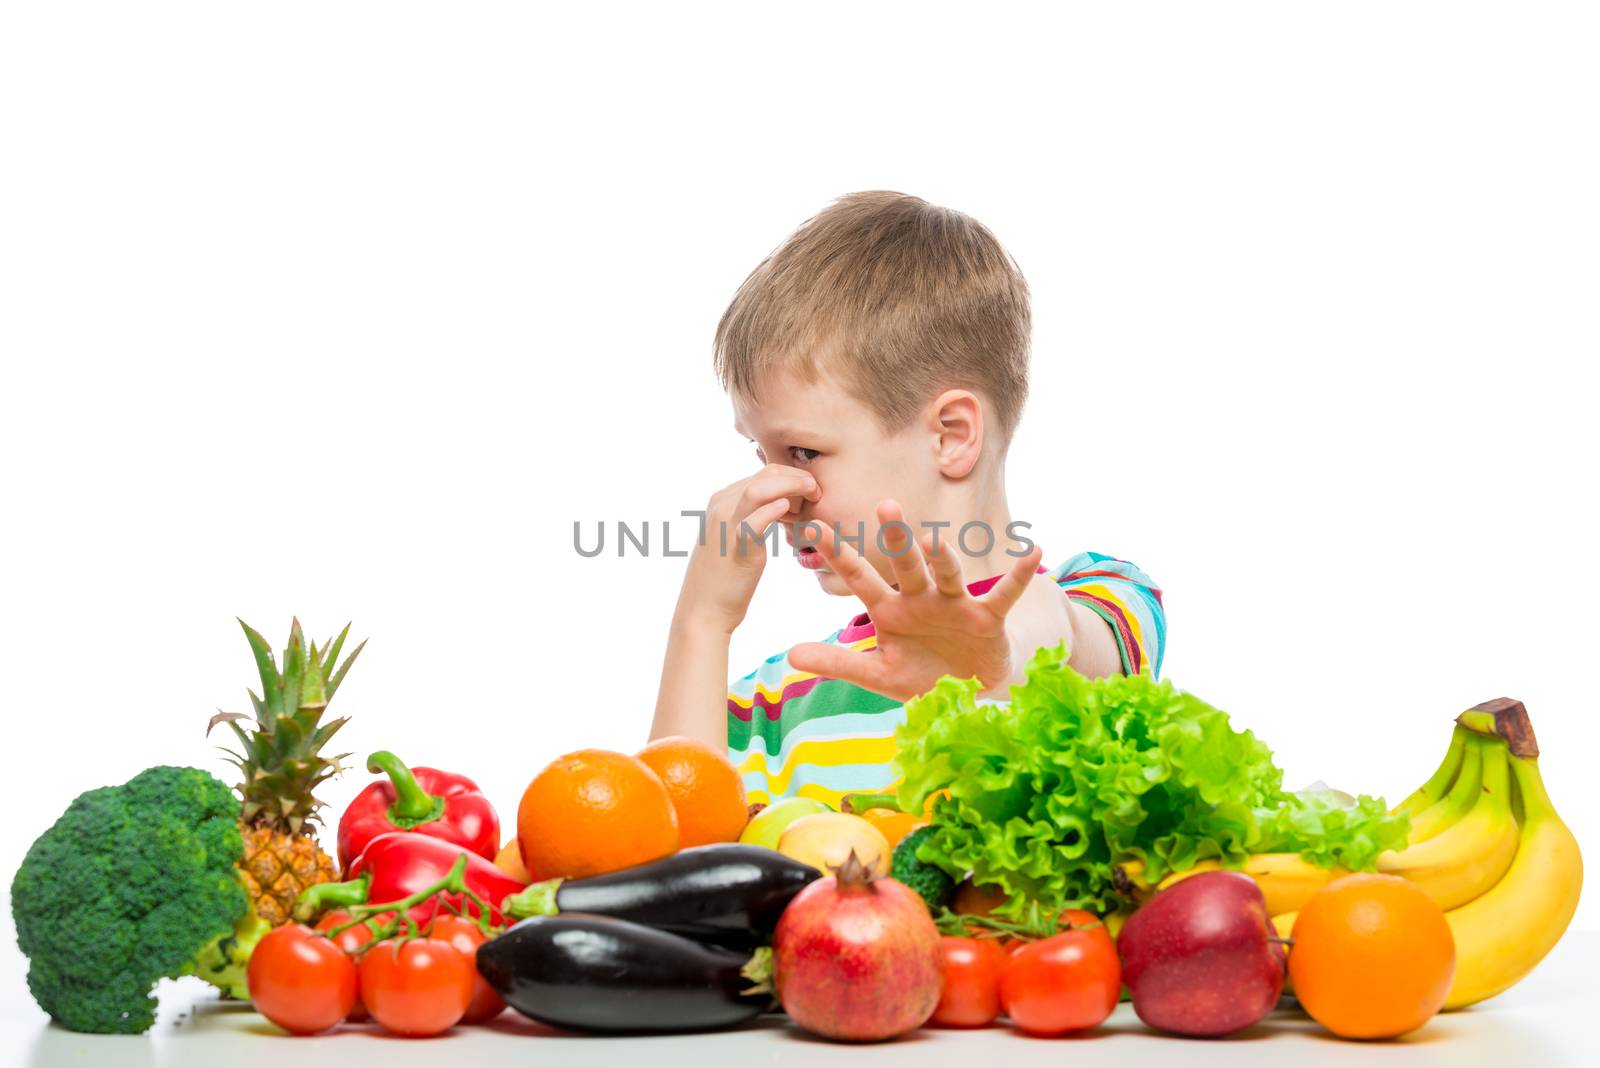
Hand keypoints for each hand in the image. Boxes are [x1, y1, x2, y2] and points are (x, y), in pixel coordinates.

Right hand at [676, 463, 820, 633]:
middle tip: (816, 492)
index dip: (791, 476)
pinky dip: (774, 511)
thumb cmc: (723, 577)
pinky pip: (754, 521)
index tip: (809, 491)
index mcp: (721, 501)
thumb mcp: (733, 537)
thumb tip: (779, 506)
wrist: (703, 611)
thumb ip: (751, 517)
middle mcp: (721, 507)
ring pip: (759, 489)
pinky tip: (791, 512)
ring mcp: (726, 525)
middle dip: (797, 477)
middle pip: (765, 474)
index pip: (763, 473)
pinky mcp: (737, 548)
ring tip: (812, 495)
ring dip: (792, 486)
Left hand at [786, 500, 1043, 701]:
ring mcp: (954, 605)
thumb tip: (790, 654)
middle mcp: (920, 599)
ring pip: (948, 574)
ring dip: (944, 557)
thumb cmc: (921, 678)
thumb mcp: (878, 675)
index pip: (859, 577)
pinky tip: (1034, 551)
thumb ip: (838, 662)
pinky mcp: (987, 618)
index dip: (838, 555)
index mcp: (890, 610)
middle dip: (896, 538)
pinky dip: (1019, 574)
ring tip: (934, 540)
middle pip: (905, 565)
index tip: (814, 528)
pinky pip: (1005, 594)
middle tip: (885, 507)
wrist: (967, 698)